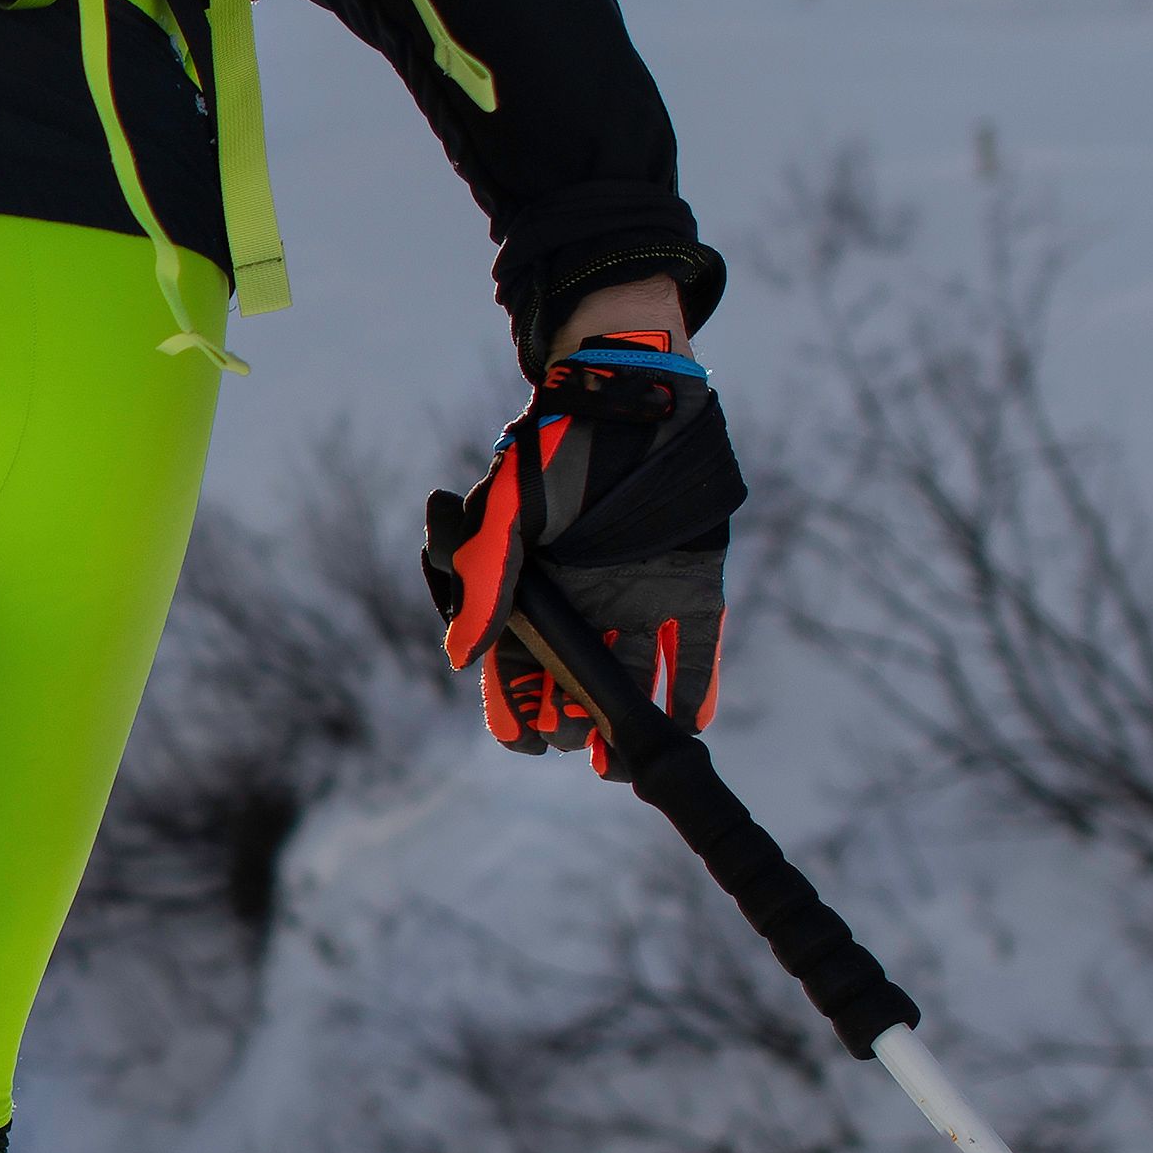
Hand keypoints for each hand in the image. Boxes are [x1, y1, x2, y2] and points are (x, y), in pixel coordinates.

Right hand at [424, 340, 740, 763]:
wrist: (635, 394)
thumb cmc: (558, 444)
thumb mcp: (508, 506)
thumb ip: (485, 576)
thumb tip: (460, 654)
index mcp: (532, 589)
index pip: (515, 667)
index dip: (514, 709)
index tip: (525, 741)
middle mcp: (582, 602)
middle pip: (571, 682)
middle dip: (568, 720)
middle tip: (573, 739)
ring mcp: (637, 598)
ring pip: (630, 676)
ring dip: (624, 720)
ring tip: (621, 757)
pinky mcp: (690, 589)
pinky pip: (692, 648)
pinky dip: (692, 686)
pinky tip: (688, 720)